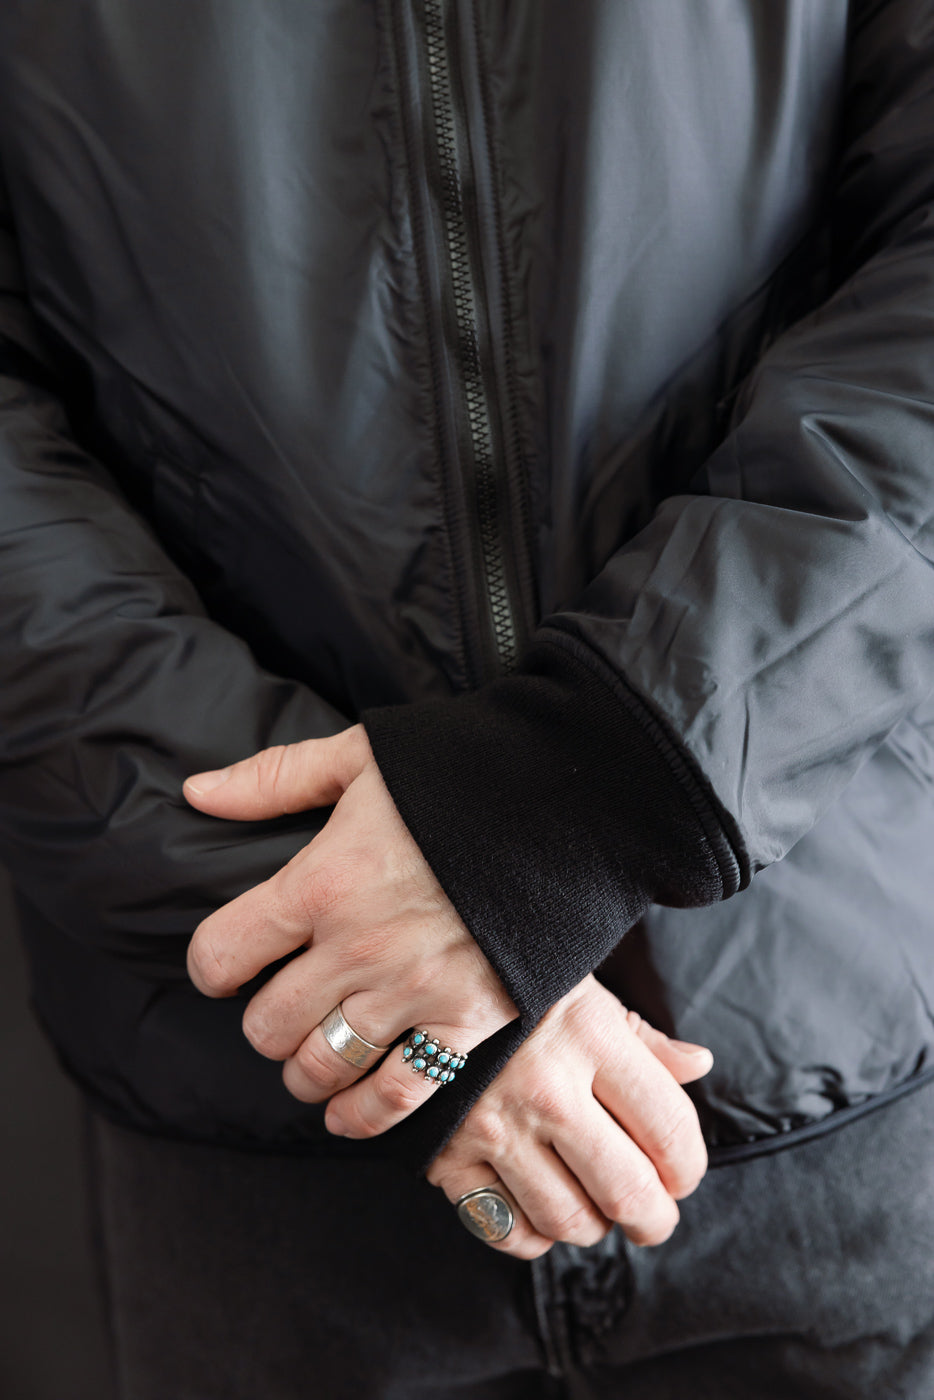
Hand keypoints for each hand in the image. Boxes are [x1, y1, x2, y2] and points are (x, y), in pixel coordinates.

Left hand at [184, 725, 515, 1129]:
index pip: (222, 953)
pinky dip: (363, 1115)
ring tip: (306, 1061)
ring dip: (303, 1070)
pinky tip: (345, 1115)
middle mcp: (357, 946)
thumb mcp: (360, 754)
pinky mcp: (468, 1020)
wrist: (570, 798)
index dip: (213, 965)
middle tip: (277, 1010)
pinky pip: (398, 1094)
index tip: (226, 966)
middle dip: (262, 1022)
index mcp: (321, 880)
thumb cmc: (462, 769)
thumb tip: (197, 793)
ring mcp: (413, 990)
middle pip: (267, 1023)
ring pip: (323, 1065)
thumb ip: (274, 779)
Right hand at [424, 975, 712, 1258]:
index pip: (669, 1127)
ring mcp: (493, 1124)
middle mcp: (547, 1086)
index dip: (690, 1166)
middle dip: (654, 1219)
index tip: (684, 1175)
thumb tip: (699, 1064)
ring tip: (597, 1211)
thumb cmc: (510, 982)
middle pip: (627, 1189)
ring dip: (595, 1227)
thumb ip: (642, 1036)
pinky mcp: (447, 1154)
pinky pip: (505, 1228)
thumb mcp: (581, 988)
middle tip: (654, 1219)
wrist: (410, 975)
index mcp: (591, 1036)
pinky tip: (541, 1212)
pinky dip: (534, 1236)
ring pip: (569, 1218)